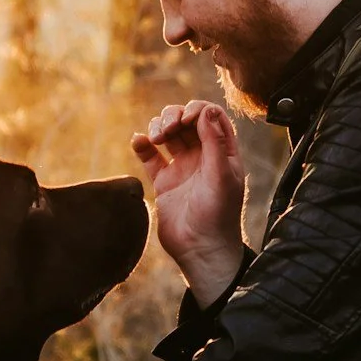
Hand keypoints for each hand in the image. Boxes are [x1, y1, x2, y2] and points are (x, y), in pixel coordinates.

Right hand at [131, 100, 247, 303]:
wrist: (200, 250)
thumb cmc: (218, 215)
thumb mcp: (221, 176)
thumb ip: (215, 142)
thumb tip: (207, 110)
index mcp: (222, 153)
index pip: (211, 117)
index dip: (197, 110)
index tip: (187, 120)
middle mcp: (203, 157)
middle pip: (186, 121)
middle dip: (174, 116)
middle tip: (168, 129)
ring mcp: (183, 168)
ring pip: (168, 134)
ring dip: (158, 127)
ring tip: (155, 138)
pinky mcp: (164, 182)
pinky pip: (150, 156)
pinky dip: (142, 144)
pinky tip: (138, 141)